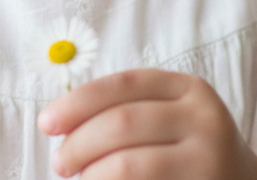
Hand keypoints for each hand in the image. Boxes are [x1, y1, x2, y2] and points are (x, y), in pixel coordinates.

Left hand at [37, 69, 256, 178]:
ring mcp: (208, 160)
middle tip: (59, 161)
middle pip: (123, 123)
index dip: (79, 101)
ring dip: (92, 174)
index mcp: (190, 88)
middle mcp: (204, 119)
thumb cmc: (191, 147)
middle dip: (80, 142)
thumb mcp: (173, 114)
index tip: (48, 122)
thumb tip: (60, 121)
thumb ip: (130, 107)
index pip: (123, 85)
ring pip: (130, 165)